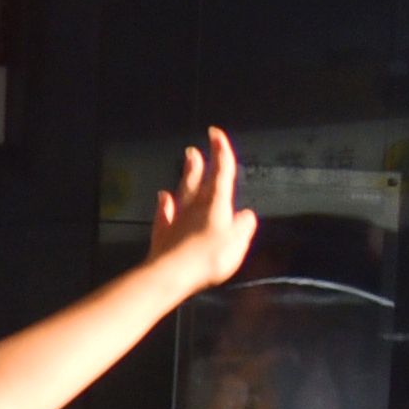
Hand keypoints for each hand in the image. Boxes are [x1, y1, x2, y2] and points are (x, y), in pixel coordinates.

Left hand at [143, 126, 256, 293]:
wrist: (171, 274)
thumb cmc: (210, 257)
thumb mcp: (237, 243)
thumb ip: (243, 227)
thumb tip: (246, 214)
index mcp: (216, 205)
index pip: (222, 173)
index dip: (221, 152)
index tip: (216, 134)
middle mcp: (195, 207)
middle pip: (199, 180)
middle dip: (200, 163)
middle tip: (194, 150)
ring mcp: (176, 219)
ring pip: (182, 192)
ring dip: (186, 176)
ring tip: (187, 162)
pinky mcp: (162, 234)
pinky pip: (164, 213)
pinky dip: (164, 204)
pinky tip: (162, 197)